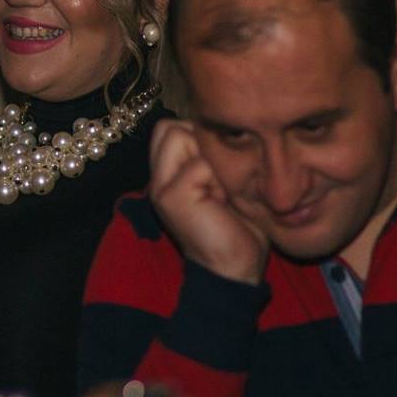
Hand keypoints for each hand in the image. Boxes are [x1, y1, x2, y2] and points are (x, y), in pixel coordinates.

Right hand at [148, 118, 268, 283]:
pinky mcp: (172, 196)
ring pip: (179, 135)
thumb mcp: (224, 183)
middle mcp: (158, 178)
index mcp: (168, 174)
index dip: (199, 136)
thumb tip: (221, 126)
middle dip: (200, 140)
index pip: (171, 128)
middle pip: (170, 127)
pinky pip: (200, 163)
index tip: (221, 168)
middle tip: (219, 174)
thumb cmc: (238, 227)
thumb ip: (213, 157)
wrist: (234, 269)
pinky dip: (219, 177)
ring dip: (208, 155)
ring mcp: (160, 187)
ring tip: (220, 186)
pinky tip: (224, 200)